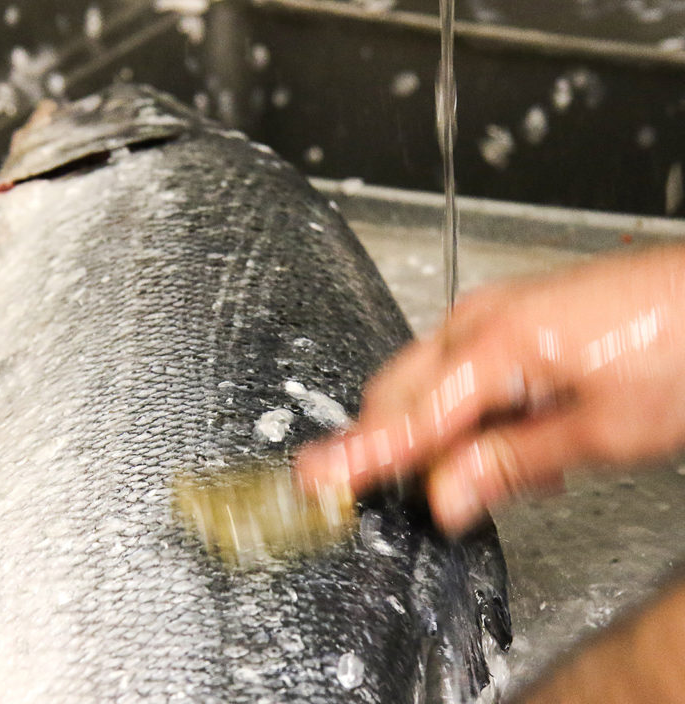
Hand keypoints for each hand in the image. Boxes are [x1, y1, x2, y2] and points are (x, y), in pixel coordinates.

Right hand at [295, 245, 684, 534]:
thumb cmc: (682, 349)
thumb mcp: (602, 430)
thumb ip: (511, 463)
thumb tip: (446, 498)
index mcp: (496, 345)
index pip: (408, 419)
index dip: (359, 457)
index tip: (314, 479)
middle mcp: (480, 320)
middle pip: (401, 394)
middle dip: (396, 445)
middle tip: (419, 491)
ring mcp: (493, 312)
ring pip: (429, 383)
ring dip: (441, 432)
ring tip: (507, 465)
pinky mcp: (510, 315)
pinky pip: (460, 368)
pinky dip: (468, 408)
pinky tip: (517, 431)